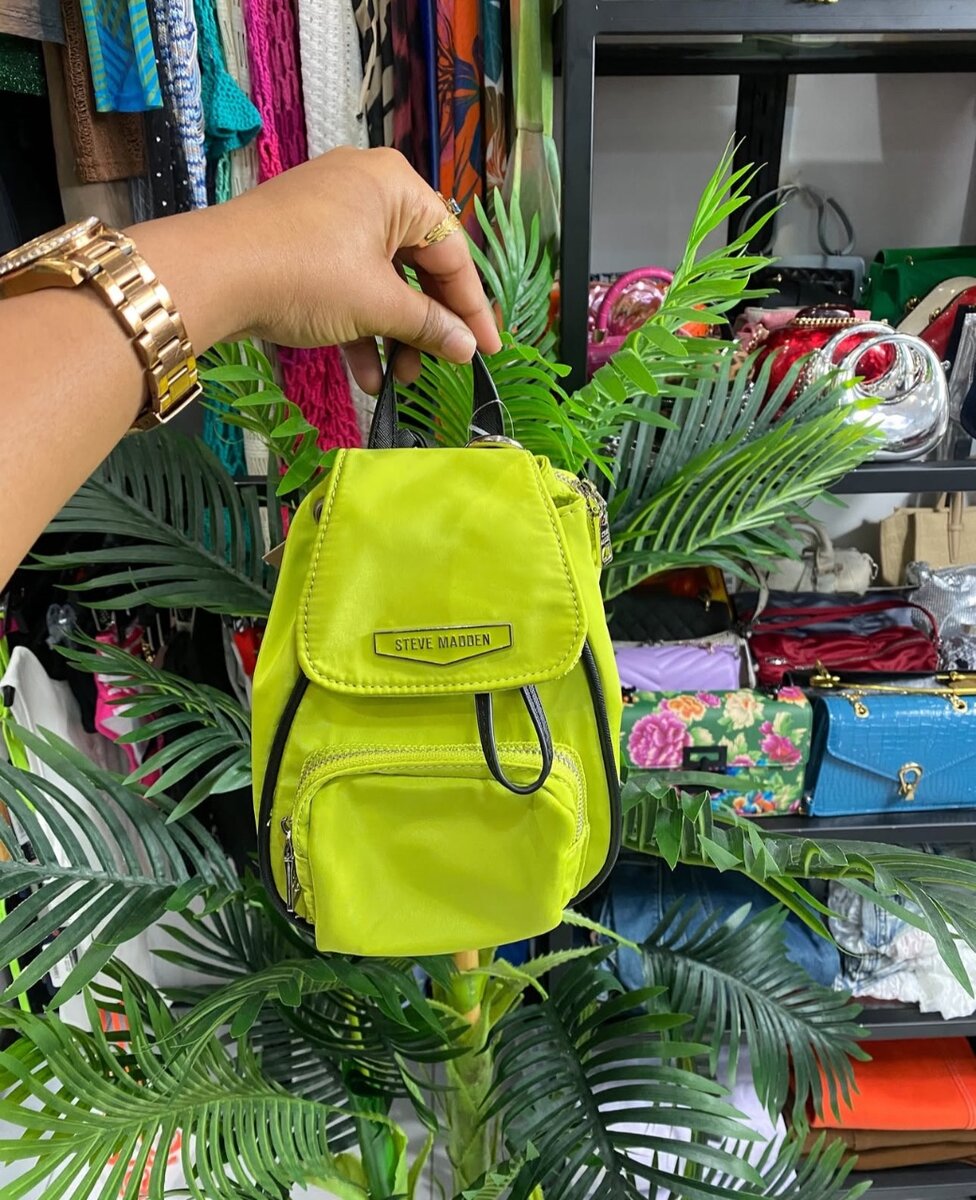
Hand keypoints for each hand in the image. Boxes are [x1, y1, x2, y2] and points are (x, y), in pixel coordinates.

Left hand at [222, 147, 501, 390]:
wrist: (212, 274)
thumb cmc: (305, 275)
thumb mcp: (376, 304)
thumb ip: (428, 326)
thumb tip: (467, 349)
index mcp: (396, 187)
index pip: (452, 252)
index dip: (472, 307)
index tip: (488, 349)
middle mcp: (368, 189)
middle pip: (418, 266)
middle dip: (428, 325)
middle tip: (442, 366)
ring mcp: (332, 215)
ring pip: (382, 280)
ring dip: (394, 334)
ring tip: (401, 379)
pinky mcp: (304, 242)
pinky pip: (349, 283)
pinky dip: (360, 326)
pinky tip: (365, 375)